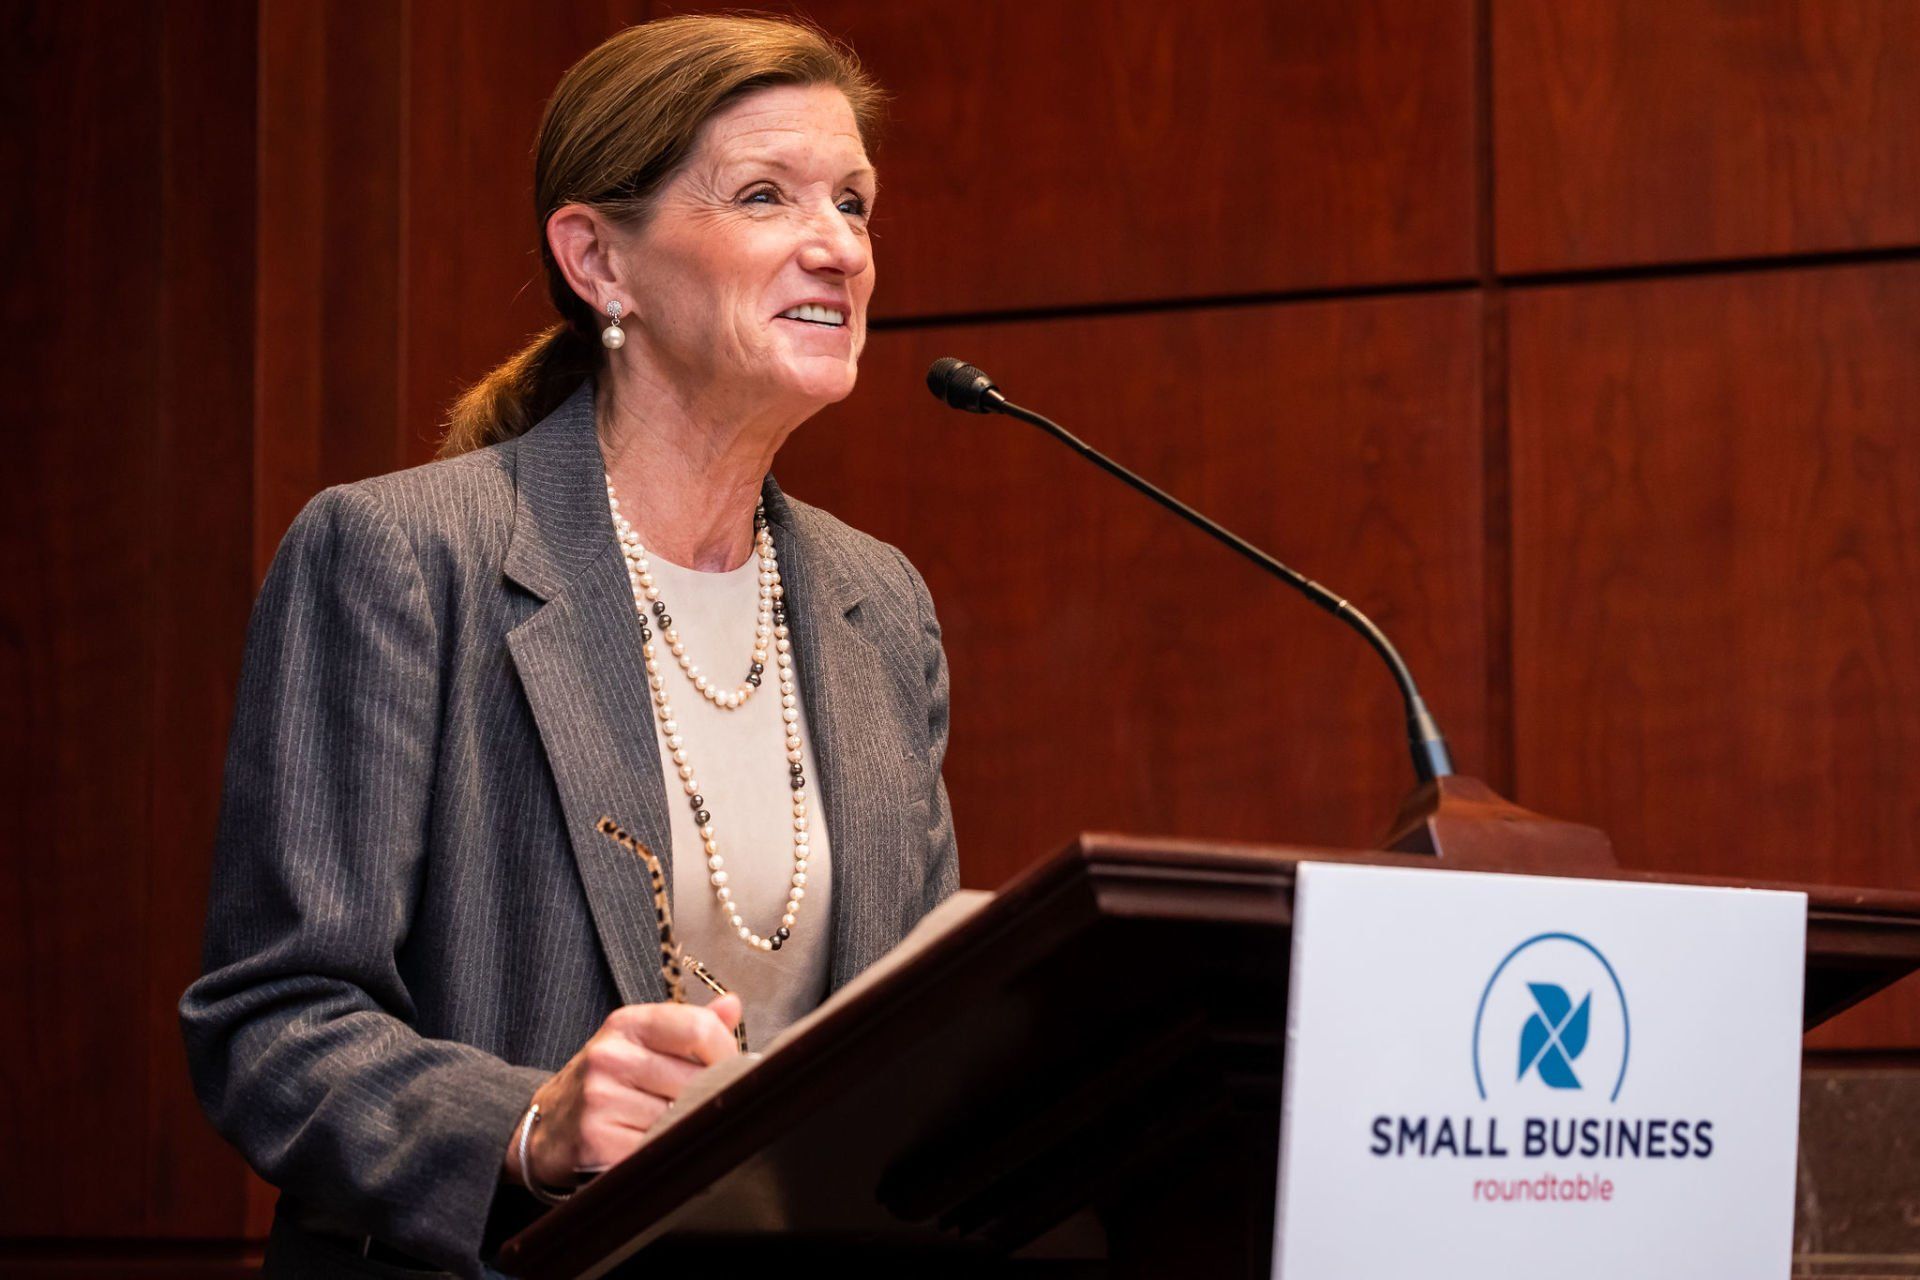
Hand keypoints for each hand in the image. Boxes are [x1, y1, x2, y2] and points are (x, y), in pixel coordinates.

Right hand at [507, 994, 742, 1188]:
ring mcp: (600, 1097)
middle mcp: (610, 1055)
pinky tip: (651, 1145)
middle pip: (696, 1078)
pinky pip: (657, 1148)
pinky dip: (664, 1152)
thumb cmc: (605, 1082)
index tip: (725, 1071)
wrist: (545, 1126)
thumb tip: (733, 1005)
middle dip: (707, 1096)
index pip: (699, 1029)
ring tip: (668, 1125)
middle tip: (697, 1106)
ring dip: (684, 1127)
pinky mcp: (596, 1140)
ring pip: (680, 1116)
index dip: (725, 1054)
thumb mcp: (640, 1042)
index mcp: (627, 1024)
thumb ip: (689, 1025)